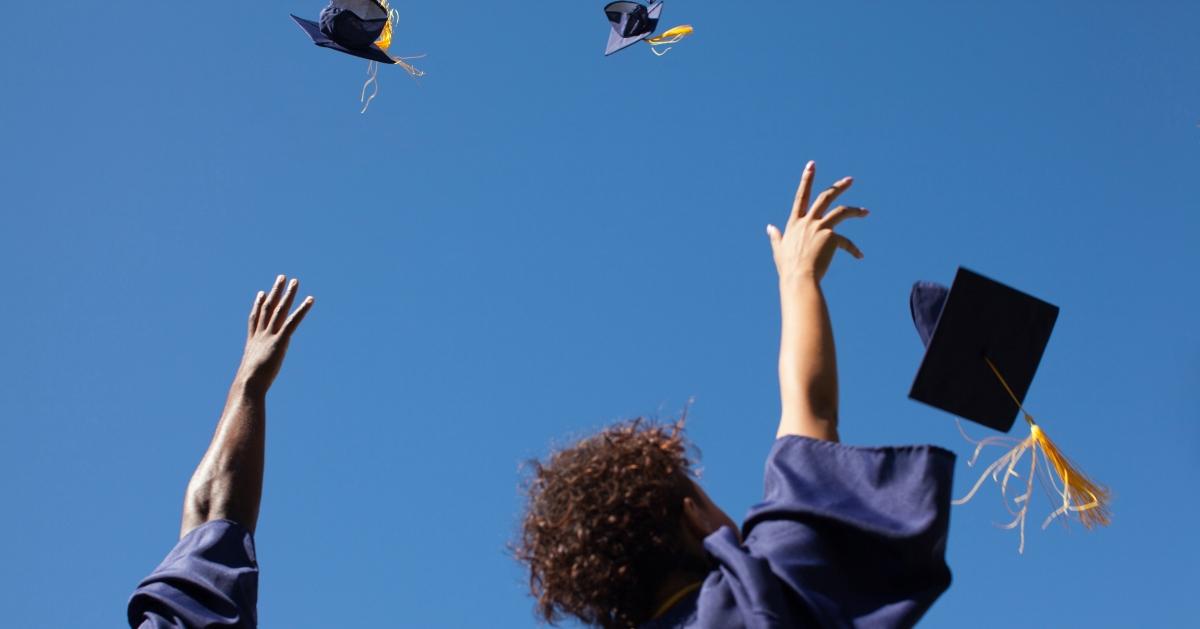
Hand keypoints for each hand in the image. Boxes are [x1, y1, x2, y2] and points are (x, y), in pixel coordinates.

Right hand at [236, 275, 313, 397]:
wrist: (248, 384)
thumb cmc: (248, 385)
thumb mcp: (250, 376)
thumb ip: (253, 373)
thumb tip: (250, 384)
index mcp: (252, 342)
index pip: (255, 319)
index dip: (258, 304)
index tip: (262, 293)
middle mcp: (261, 334)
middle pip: (268, 307)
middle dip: (275, 292)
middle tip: (281, 277)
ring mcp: (270, 335)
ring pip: (280, 309)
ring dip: (288, 294)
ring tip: (295, 281)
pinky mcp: (280, 340)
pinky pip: (293, 321)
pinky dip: (303, 309)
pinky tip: (310, 300)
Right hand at [767, 161, 866, 286]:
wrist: (799, 279)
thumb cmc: (788, 268)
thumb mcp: (778, 250)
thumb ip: (775, 237)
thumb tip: (769, 227)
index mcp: (794, 223)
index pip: (801, 196)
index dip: (806, 179)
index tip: (812, 165)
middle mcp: (807, 221)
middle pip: (825, 197)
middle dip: (838, 187)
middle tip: (851, 180)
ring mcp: (820, 228)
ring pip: (841, 211)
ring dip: (855, 210)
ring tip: (866, 212)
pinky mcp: (831, 238)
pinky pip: (846, 241)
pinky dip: (853, 249)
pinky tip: (860, 256)